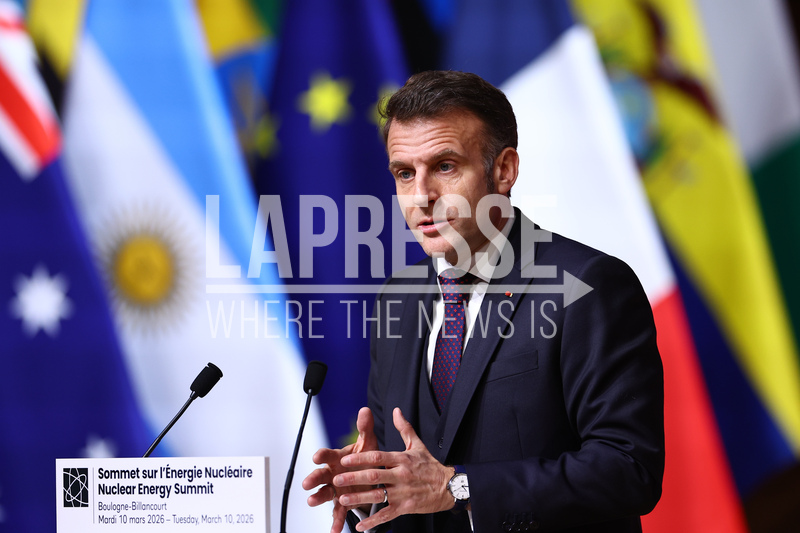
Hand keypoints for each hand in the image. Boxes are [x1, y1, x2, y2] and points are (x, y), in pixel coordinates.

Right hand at [302, 407, 378, 532]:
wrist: (371, 475)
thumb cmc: (365, 458)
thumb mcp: (367, 443)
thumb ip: (365, 428)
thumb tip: (365, 410)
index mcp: (337, 458)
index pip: (327, 455)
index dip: (321, 455)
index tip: (317, 456)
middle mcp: (333, 474)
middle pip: (320, 475)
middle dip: (313, 479)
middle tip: (306, 483)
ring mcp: (336, 489)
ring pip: (324, 494)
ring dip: (317, 497)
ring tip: (311, 501)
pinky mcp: (342, 502)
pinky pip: (337, 513)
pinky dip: (335, 522)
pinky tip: (334, 531)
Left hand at [334, 408, 454, 531]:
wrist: (449, 486)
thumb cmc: (431, 465)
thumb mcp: (418, 445)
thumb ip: (404, 428)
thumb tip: (396, 410)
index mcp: (402, 459)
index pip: (378, 457)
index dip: (360, 458)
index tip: (344, 460)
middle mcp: (401, 475)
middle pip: (374, 476)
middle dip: (354, 478)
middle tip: (337, 479)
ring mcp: (403, 492)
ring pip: (378, 495)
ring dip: (359, 498)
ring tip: (343, 499)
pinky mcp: (406, 508)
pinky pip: (387, 514)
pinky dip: (373, 521)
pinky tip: (360, 525)